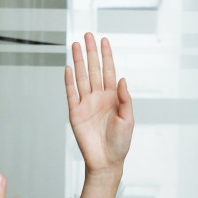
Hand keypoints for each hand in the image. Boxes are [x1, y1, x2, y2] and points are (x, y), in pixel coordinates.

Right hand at [65, 33, 133, 175]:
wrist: (106, 162)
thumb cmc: (120, 144)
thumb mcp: (128, 119)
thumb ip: (125, 99)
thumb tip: (121, 78)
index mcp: (113, 97)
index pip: (109, 71)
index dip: (106, 55)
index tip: (104, 40)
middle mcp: (99, 97)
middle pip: (93, 69)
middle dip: (91, 52)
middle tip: (88, 35)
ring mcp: (86, 104)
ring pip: (81, 77)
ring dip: (79, 61)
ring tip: (76, 45)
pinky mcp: (75, 114)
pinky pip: (71, 94)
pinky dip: (69, 81)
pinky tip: (69, 68)